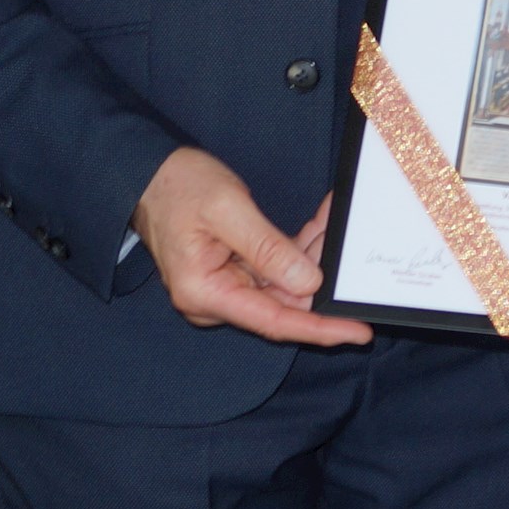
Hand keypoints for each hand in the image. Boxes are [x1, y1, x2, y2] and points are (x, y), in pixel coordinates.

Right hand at [135, 145, 363, 346]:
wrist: (149, 175)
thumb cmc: (178, 187)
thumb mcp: (228, 210)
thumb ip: (267, 249)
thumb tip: (307, 283)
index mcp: (205, 293)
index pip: (273, 321)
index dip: (320, 328)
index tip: (359, 333)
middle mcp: (214, 299)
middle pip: (283, 303)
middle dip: (321, 276)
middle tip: (349, 247)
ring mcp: (224, 287)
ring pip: (285, 284)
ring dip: (313, 256)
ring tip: (334, 223)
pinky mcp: (233, 274)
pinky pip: (275, 268)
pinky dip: (299, 248)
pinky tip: (321, 225)